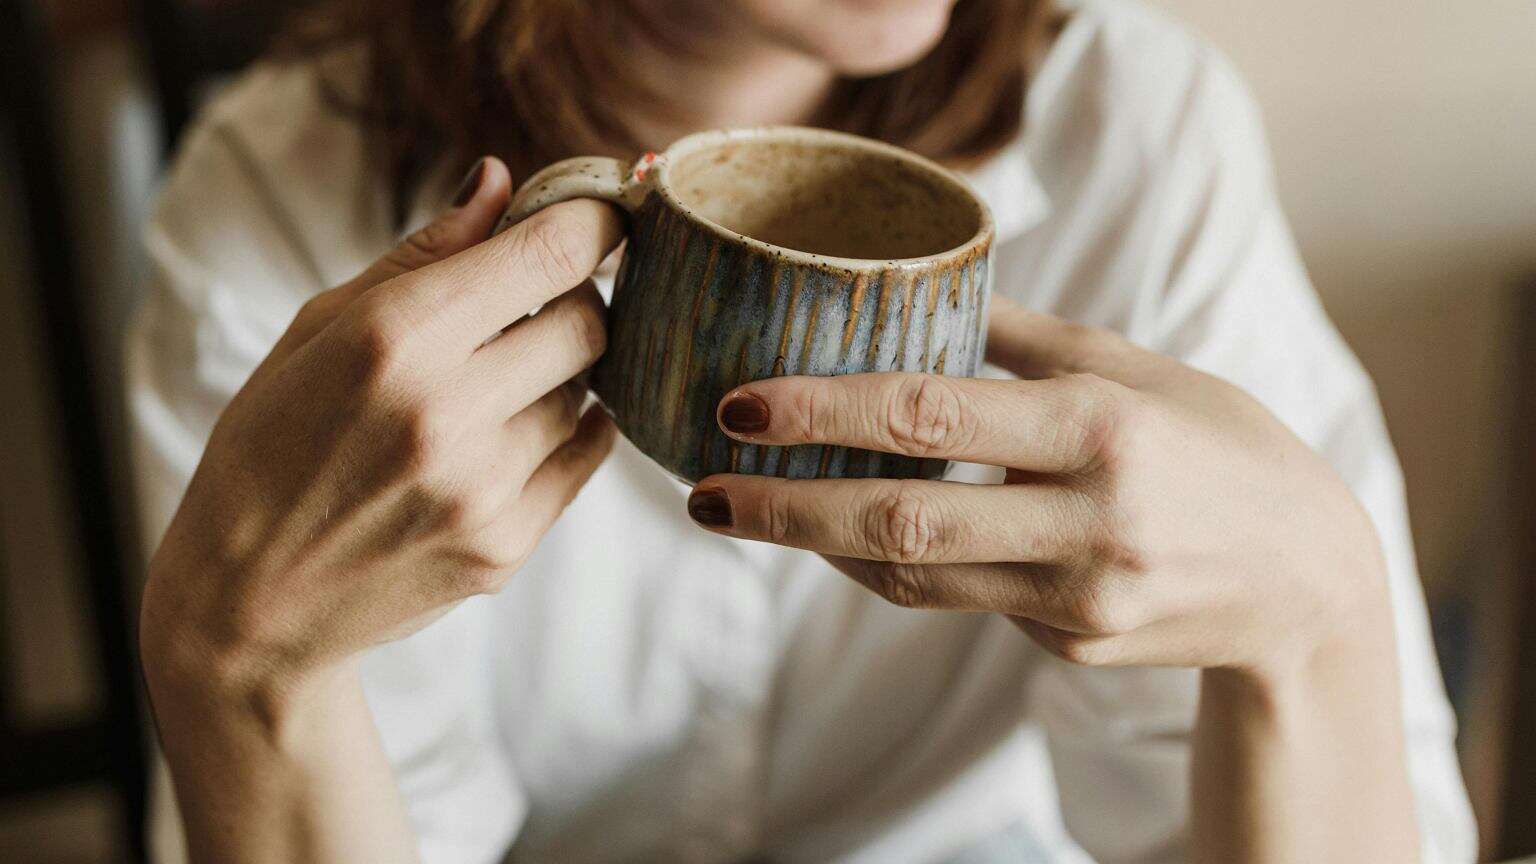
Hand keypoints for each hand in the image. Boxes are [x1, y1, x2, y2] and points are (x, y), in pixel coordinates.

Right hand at [140, 157, 621, 721]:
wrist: (249, 599)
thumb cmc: (271, 445)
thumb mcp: (317, 329)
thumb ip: (421, 253)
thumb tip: (499, 179)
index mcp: (393, 337)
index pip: (550, 253)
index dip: (593, 222)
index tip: (600, 217)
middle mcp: (446, 410)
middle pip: (589, 321)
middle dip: (577, 298)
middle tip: (537, 304)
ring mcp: (483, 487)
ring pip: (589, 391)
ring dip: (562, 373)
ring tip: (497, 383)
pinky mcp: (506, 545)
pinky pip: (586, 456)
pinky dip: (570, 429)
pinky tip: (517, 427)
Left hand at [684, 296, 1390, 679]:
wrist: (1308, 584)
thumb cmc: (1220, 447)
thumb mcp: (1139, 369)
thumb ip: (1028, 338)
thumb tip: (926, 289)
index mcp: (1103, 427)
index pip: (934, 416)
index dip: (824, 411)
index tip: (741, 405)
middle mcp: (1090, 520)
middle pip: (903, 521)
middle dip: (786, 509)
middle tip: (701, 492)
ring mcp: (1079, 598)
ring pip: (915, 577)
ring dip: (821, 545)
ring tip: (747, 510)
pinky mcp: (1070, 646)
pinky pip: (960, 602)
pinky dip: (898, 567)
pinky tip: (853, 537)